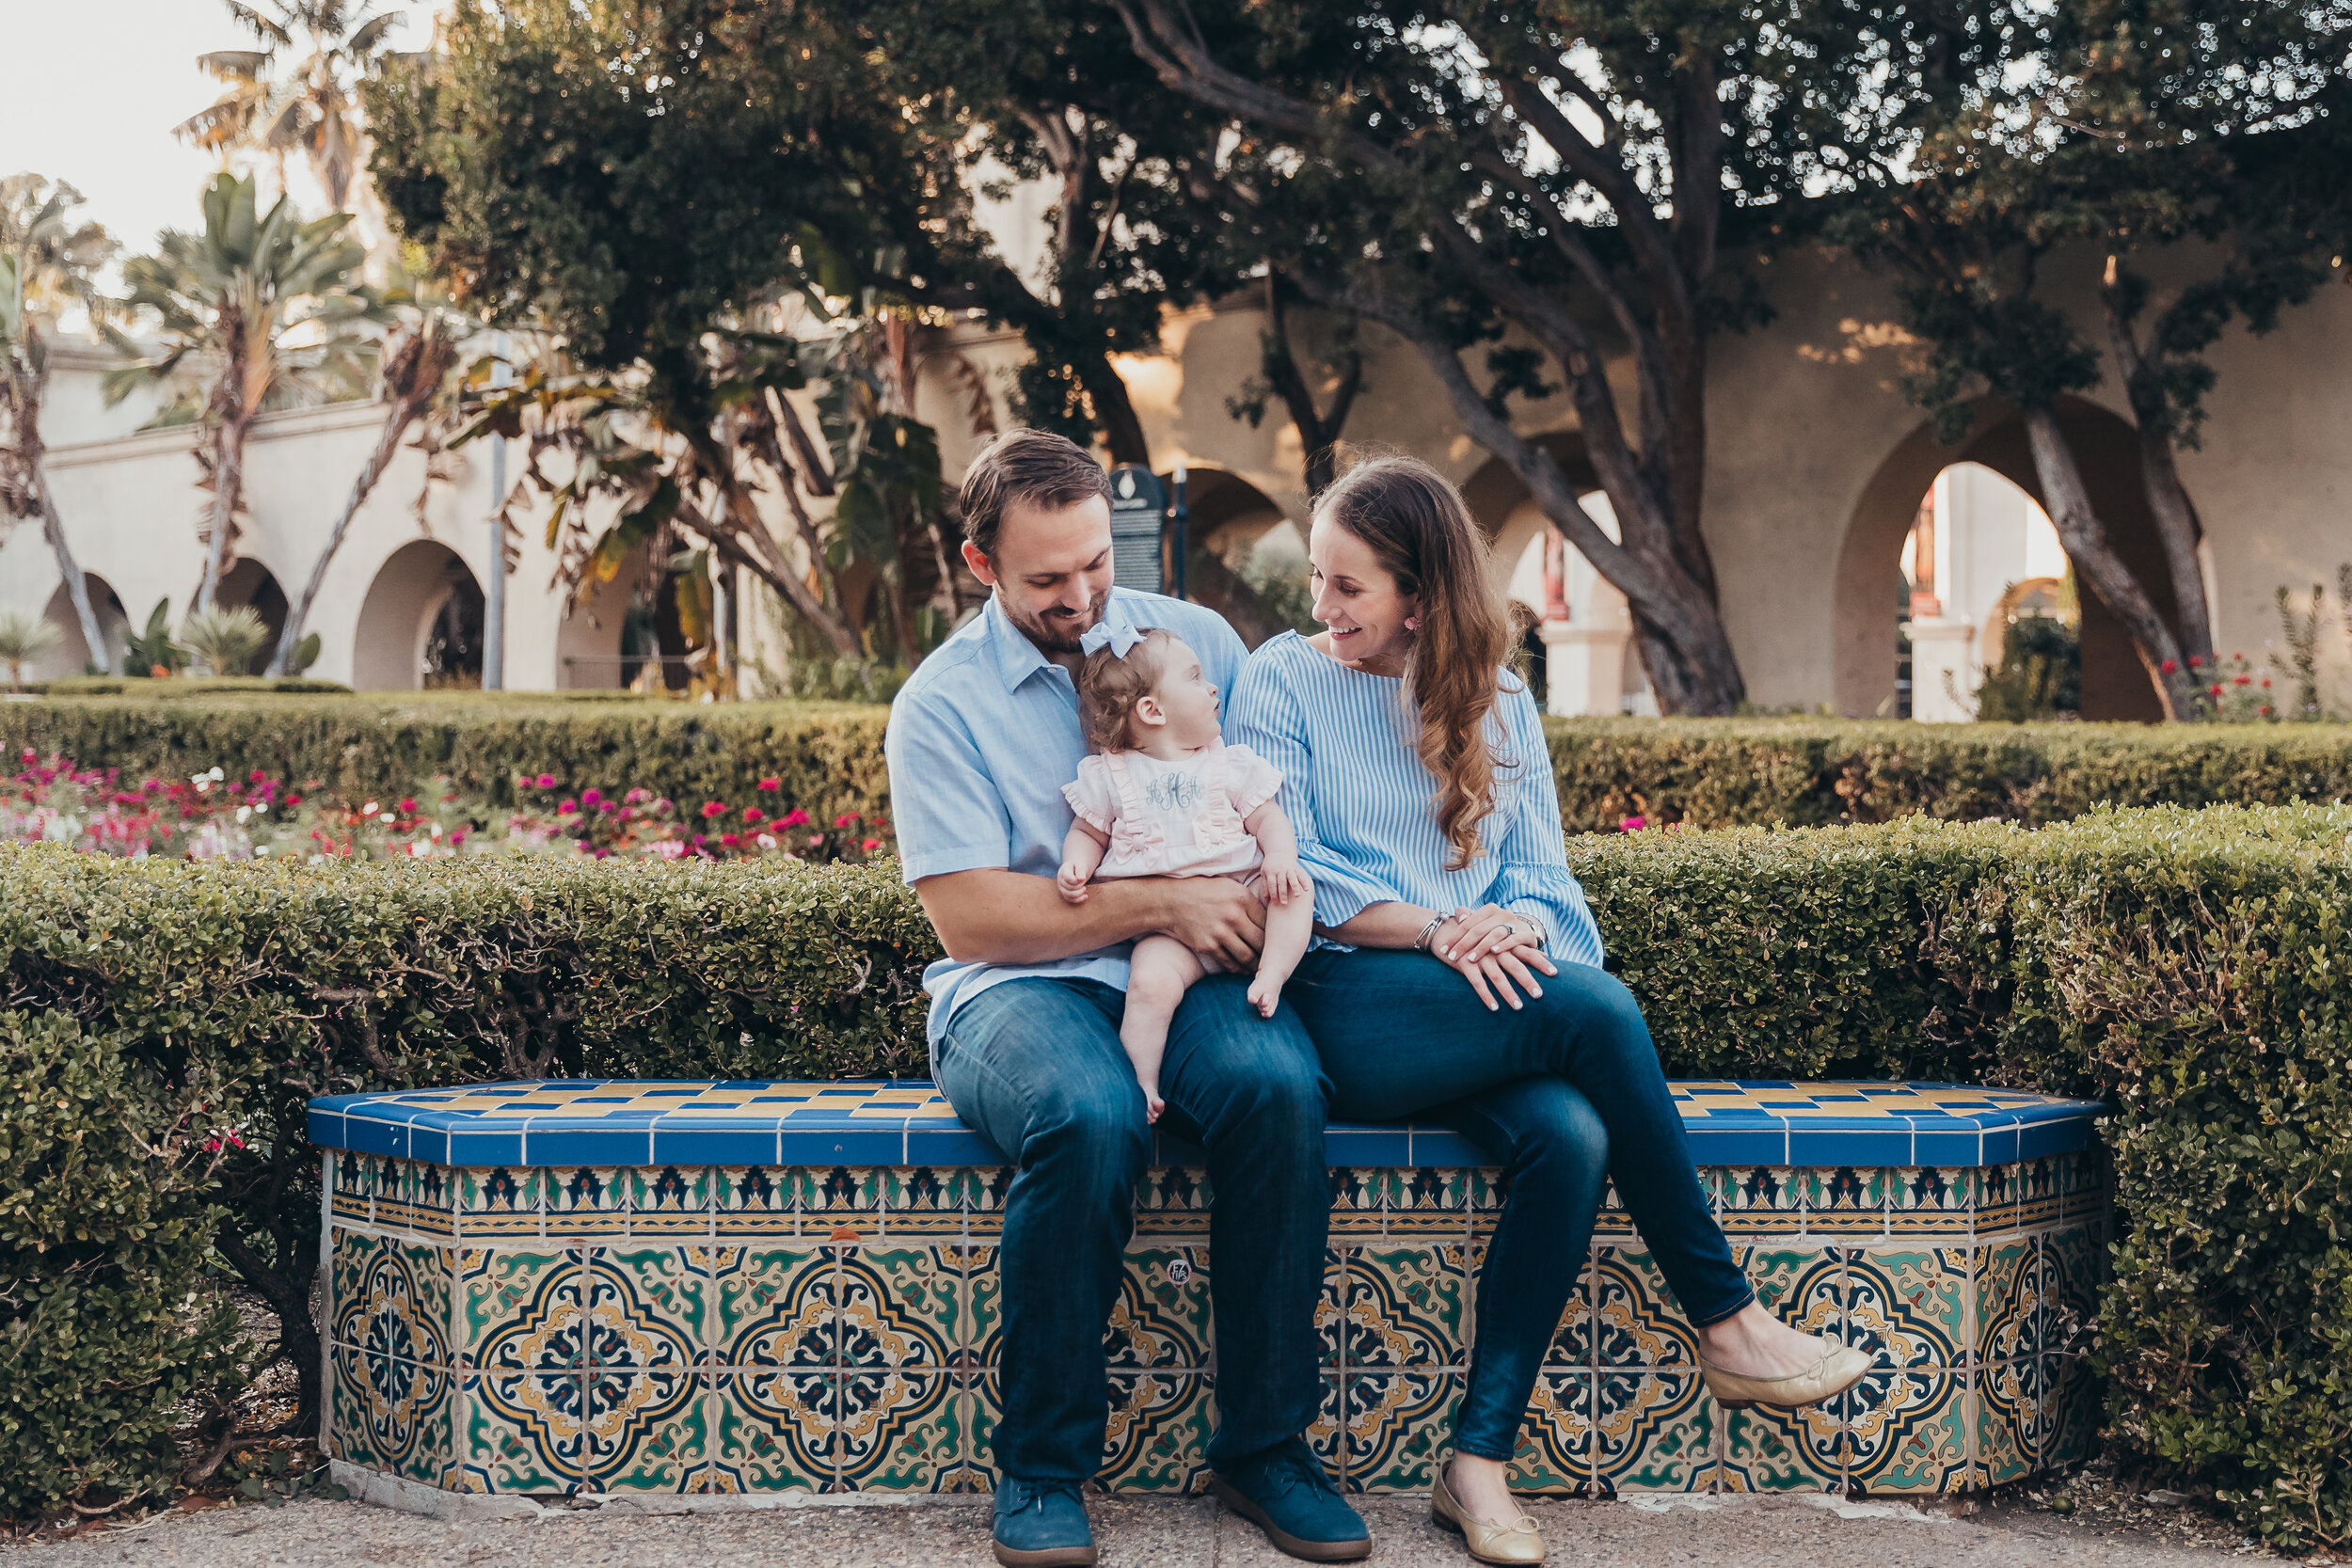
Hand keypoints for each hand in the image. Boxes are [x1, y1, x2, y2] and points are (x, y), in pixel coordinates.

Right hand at [1056, 862, 1090, 904]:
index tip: (1083, 878)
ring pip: (1069, 895)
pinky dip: (1079, 899)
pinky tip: (1085, 896)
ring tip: (1085, 887)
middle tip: (1085, 881)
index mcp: (1063, 871)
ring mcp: (1061, 887)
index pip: (1069, 879)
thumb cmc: (1078, 866)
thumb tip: (1081, 879)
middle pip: (1070, 888)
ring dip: (1080, 893)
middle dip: (1080, 885)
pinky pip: (1070, 899)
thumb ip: (1080, 870)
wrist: (1076, 868)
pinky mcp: (1064, 893)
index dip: (1077, 881)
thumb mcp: (1080, 864)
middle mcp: (1060, 880)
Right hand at [1156, 878, 1265, 967]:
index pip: (1266, 923)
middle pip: (1260, 942)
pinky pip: (1229, 962)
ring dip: (1254, 965)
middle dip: (1267, 952)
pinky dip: (1237, 968)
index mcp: (1243, 899)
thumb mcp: (1230, 887)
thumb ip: (1249, 901)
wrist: (1174, 901)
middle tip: (1271, 958)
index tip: (1274, 941)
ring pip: (1246, 956)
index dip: (1272, 934)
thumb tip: (1269, 918)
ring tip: (1259, 968)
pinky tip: (1242, 969)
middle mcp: (1234, 916)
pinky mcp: (1208, 946)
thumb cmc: (1205, 892)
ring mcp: (1220, 932)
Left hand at [1257, 856, 1311, 905]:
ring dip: (1295, 887)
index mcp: (1271, 872)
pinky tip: (1306, 889)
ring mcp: (1288, 868)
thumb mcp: (1264, 873)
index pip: (1271, 884)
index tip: (1275, 902)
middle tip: (1284, 903)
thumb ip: (1265, 885)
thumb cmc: (1270, 865)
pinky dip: (1304, 881)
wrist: (1278, 851)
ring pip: (1292, 878)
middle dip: (1283, 893)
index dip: (1273, 893)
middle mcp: (1280, 870)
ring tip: (1297, 896)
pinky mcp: (1296, 867)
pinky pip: (1300, 875)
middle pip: (1281, 882)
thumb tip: (1266, 897)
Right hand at [1432, 904, 1555, 1011]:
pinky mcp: (1465, 964)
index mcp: (1504, 942)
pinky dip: (1486, 995)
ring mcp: (1480, 956)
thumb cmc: (1477, 937)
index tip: (1556, 973)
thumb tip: (1545, 954)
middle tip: (1540, 995)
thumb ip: (1521, 947)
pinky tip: (1494, 1008)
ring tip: (1519, 1007)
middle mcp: (1494, 948)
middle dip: (1528, 981)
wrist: (1445, 931)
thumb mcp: (1498, 938)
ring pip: (1498, 977)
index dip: (1540, 962)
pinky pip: (1477, 982)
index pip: (1526, 951)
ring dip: (1508, 993)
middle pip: (1515, 966)